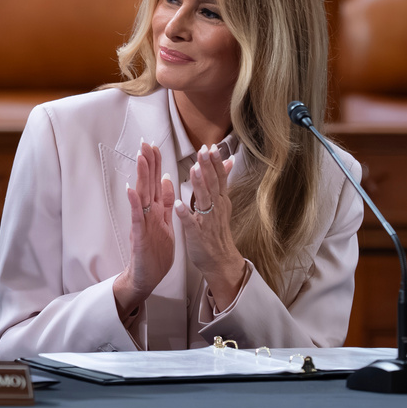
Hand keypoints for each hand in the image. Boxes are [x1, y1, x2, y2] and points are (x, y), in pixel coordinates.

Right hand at [114, 141, 174, 320]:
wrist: (146, 277)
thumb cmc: (155, 252)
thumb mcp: (166, 223)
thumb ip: (167, 202)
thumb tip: (168, 180)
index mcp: (157, 210)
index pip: (157, 182)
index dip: (156, 164)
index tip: (154, 145)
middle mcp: (148, 213)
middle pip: (148, 184)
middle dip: (147, 163)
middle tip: (145, 142)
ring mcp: (142, 223)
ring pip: (142, 196)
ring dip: (141, 176)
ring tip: (140, 158)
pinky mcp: (139, 236)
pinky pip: (136, 218)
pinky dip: (134, 204)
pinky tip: (131, 190)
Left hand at [175, 144, 245, 310]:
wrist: (221, 260)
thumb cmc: (218, 231)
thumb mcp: (223, 203)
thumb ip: (222, 182)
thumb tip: (229, 160)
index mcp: (220, 201)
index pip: (219, 178)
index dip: (215, 162)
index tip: (211, 146)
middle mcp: (215, 208)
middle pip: (213, 184)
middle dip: (208, 167)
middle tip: (204, 151)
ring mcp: (206, 221)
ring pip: (203, 200)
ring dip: (199, 184)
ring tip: (194, 169)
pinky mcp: (196, 234)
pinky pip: (190, 223)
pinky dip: (184, 214)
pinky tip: (177, 204)